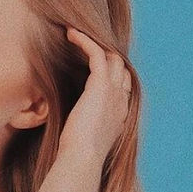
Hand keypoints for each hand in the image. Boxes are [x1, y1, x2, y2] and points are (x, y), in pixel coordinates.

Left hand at [58, 27, 132, 163]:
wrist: (82, 158)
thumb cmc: (76, 155)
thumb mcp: (84, 138)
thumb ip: (84, 127)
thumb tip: (73, 127)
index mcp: (120, 114)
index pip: (122, 84)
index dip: (110, 71)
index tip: (92, 62)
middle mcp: (121, 100)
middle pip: (120, 67)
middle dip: (106, 53)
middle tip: (85, 43)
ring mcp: (114, 92)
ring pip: (111, 57)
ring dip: (94, 42)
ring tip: (74, 33)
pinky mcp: (100, 85)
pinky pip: (97, 54)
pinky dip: (85, 41)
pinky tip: (71, 34)